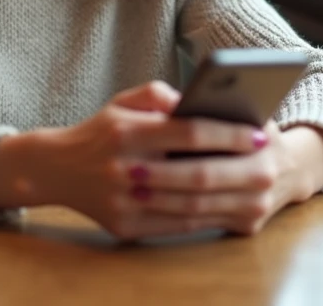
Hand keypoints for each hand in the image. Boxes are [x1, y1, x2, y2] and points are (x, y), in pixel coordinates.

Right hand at [39, 82, 303, 240]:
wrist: (54, 169)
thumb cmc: (101, 130)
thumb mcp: (123, 100)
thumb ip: (160, 94)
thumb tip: (200, 102)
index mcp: (127, 132)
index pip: (188, 132)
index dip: (228, 134)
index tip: (258, 133)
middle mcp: (124, 168)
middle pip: (195, 175)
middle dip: (238, 169)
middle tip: (267, 164)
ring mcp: (123, 203)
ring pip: (189, 206)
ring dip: (230, 199)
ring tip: (256, 188)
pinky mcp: (124, 228)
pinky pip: (175, 227)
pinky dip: (207, 218)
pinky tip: (229, 207)